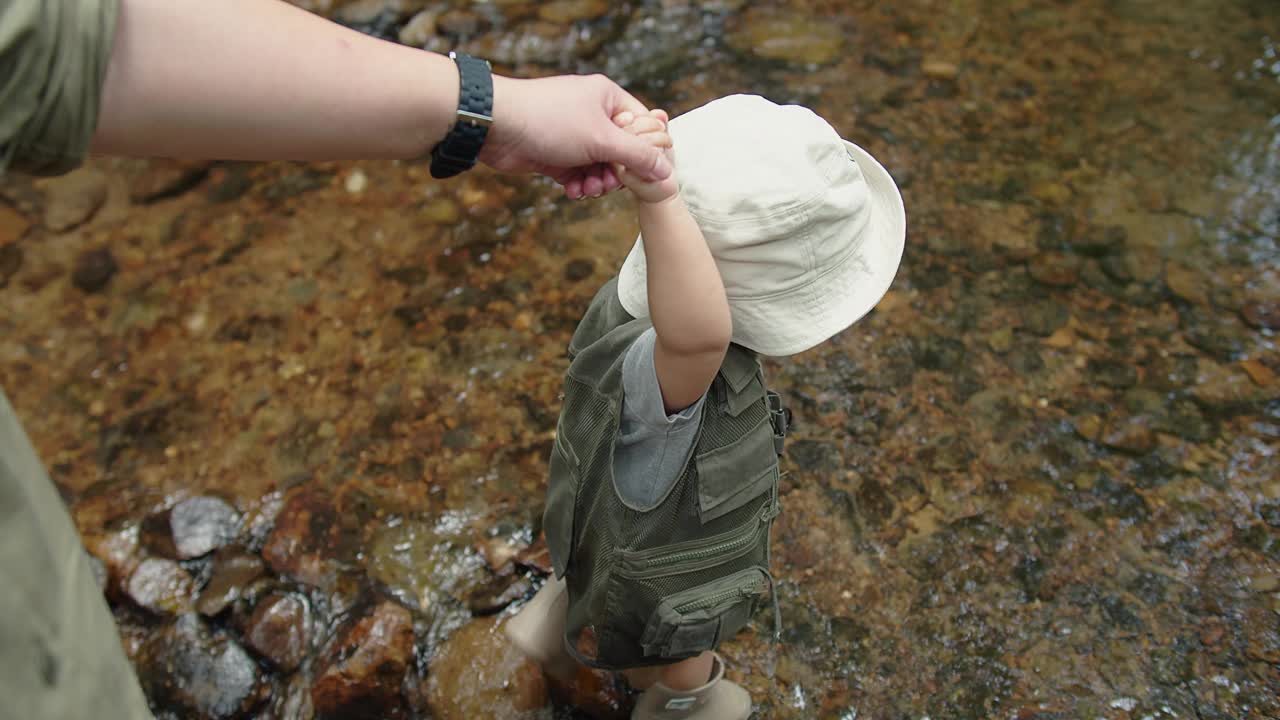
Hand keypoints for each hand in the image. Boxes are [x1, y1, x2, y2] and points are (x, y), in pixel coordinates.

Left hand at [480, 74, 673, 198]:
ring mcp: (572, 134)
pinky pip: (577, 174)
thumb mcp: (603, 140)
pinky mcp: (555, 153)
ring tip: (588, 189)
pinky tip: (572, 191)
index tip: (645, 171)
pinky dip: (577, 184)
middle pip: (621, 151)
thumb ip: (638, 156)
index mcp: (607, 98)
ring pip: (598, 166)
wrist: (497, 126)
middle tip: (609, 184)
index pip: (643, 124)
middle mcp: (591, 114)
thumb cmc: (551, 120)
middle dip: (617, 173)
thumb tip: (666, 172)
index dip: (647, 150)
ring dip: (597, 183)